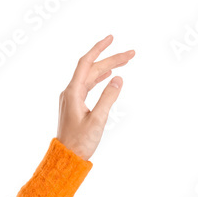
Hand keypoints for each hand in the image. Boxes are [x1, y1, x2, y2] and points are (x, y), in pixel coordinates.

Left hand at [57, 35, 135, 160]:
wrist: (66, 158)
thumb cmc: (80, 142)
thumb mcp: (98, 120)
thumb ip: (108, 98)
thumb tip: (118, 79)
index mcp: (73, 93)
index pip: (86, 63)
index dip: (99, 49)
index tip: (112, 38)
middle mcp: (70, 93)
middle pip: (91, 69)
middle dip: (111, 60)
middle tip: (131, 54)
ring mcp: (71, 99)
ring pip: (90, 78)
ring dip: (106, 68)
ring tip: (124, 61)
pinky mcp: (74, 106)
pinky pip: (87, 86)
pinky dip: (98, 79)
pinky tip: (107, 76)